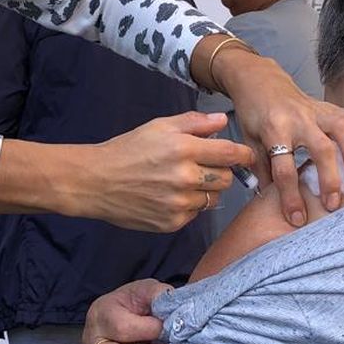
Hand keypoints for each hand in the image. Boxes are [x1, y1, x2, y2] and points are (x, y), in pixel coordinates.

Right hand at [89, 112, 253, 231]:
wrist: (97, 181)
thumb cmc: (128, 150)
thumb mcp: (159, 127)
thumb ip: (194, 123)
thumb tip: (222, 120)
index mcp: (183, 149)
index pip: (230, 153)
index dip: (243, 155)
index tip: (246, 156)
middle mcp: (184, 177)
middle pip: (226, 179)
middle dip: (221, 172)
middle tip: (205, 167)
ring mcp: (179, 203)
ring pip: (212, 198)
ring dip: (205, 190)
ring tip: (183, 182)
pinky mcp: (172, 223)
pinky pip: (195, 214)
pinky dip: (189, 206)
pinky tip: (171, 196)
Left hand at [214, 48, 343, 226]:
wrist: (260, 81)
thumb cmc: (255, 115)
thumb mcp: (250, 142)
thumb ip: (262, 170)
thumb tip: (270, 204)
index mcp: (274, 130)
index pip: (283, 168)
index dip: (290, 197)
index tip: (297, 219)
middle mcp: (299, 119)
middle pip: (320, 149)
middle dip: (329, 179)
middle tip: (333, 205)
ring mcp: (318, 111)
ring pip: (343, 130)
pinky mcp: (331, 107)